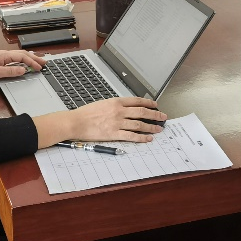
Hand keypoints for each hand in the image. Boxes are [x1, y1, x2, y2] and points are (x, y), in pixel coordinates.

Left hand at [0, 49, 46, 80]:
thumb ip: (10, 71)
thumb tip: (23, 70)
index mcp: (5, 55)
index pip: (22, 57)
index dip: (32, 62)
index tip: (39, 68)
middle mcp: (5, 54)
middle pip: (23, 54)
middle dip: (34, 58)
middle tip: (44, 63)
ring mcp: (3, 56)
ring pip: (20, 55)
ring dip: (30, 59)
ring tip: (38, 62)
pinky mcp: (1, 60)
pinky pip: (16, 59)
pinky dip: (24, 60)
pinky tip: (26, 64)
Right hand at [35, 96, 167, 145]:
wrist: (76, 122)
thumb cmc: (86, 113)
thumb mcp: (102, 103)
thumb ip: (115, 105)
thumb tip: (126, 108)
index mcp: (116, 102)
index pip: (137, 101)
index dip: (149, 103)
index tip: (156, 105)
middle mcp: (119, 111)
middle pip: (142, 112)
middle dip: (155, 115)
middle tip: (163, 117)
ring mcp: (117, 122)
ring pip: (139, 124)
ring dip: (151, 127)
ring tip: (159, 129)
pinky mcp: (114, 134)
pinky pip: (131, 136)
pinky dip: (141, 137)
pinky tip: (148, 138)